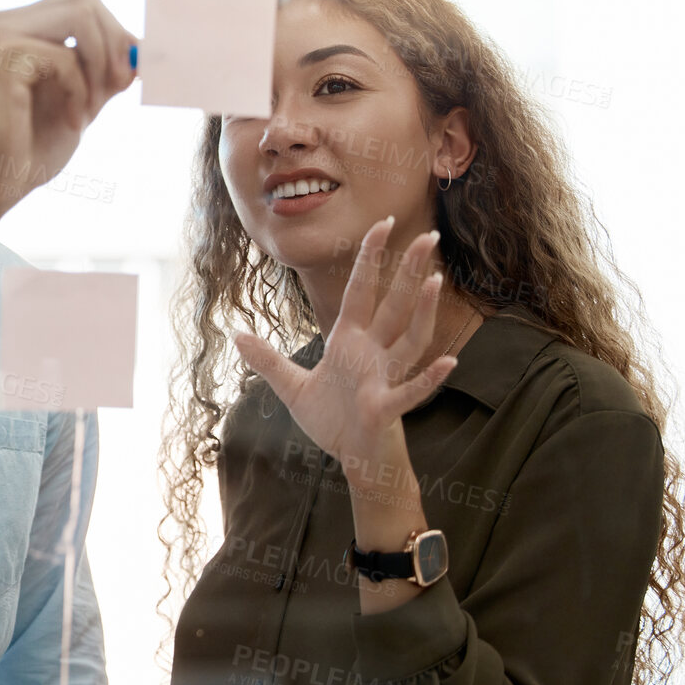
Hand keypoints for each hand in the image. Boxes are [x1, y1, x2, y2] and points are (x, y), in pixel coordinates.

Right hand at [0, 0, 136, 223]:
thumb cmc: (32, 146)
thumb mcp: (82, 98)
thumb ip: (107, 69)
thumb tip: (145, 45)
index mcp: (20, 26)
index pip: (83, 0)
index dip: (115, 33)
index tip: (128, 77)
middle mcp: (4, 22)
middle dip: (113, 45)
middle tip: (119, 88)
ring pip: (79, 17)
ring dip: (99, 66)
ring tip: (92, 109)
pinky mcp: (0, 58)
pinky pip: (66, 58)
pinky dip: (80, 93)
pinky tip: (72, 124)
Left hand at [231, 217, 456, 470]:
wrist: (353, 462)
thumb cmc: (333, 422)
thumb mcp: (292, 388)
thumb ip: (267, 360)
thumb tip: (236, 335)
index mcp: (350, 342)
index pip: (361, 291)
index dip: (370, 258)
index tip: (383, 223)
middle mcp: (373, 354)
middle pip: (394, 305)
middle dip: (409, 271)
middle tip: (429, 235)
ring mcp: (383, 379)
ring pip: (409, 339)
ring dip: (423, 312)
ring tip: (436, 281)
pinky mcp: (386, 409)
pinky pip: (410, 391)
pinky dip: (428, 378)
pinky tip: (448, 362)